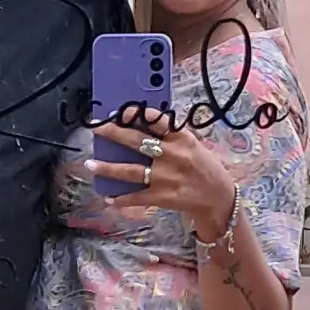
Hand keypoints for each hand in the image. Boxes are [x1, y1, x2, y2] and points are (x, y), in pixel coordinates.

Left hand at [86, 109, 235, 235]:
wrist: (218, 197)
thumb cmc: (203, 166)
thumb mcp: (192, 144)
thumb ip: (170, 135)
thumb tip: (142, 121)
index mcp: (181, 139)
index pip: (157, 121)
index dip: (137, 115)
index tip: (120, 110)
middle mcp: (172, 156)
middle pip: (137, 142)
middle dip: (114, 134)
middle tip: (96, 128)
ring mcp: (166, 177)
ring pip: (131, 171)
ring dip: (108, 168)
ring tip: (91, 164)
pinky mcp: (163, 197)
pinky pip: (137, 197)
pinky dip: (122, 199)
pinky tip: (108, 197)